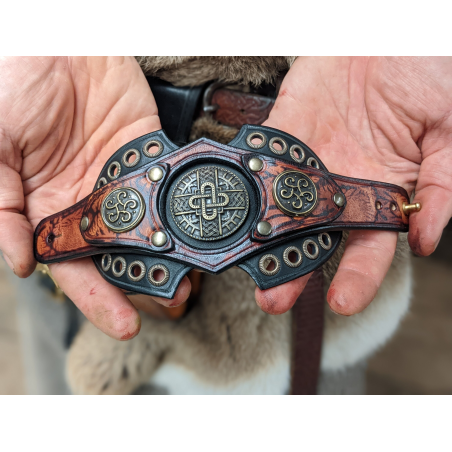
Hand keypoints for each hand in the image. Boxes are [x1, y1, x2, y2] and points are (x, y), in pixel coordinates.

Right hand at [0, 57, 190, 339]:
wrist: (53, 39)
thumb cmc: (11, 84)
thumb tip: (21, 263)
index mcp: (47, 209)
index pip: (74, 266)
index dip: (97, 297)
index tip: (124, 323)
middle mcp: (87, 202)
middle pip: (118, 255)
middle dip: (143, 285)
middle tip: (171, 306)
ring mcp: (122, 181)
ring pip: (148, 228)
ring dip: (170, 255)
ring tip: (192, 280)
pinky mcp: (149, 155)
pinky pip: (167, 187)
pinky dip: (182, 209)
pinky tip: (195, 232)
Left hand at [257, 57, 451, 314]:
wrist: (392, 35)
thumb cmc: (427, 77)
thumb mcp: (450, 132)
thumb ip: (443, 186)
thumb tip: (425, 240)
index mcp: (381, 196)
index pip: (368, 249)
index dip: (356, 277)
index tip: (342, 301)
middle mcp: (340, 188)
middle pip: (313, 239)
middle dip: (293, 271)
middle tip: (273, 300)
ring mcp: (308, 163)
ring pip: (279, 209)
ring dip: (260, 238)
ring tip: (245, 263)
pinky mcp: (284, 132)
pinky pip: (263, 159)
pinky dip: (249, 181)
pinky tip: (234, 206)